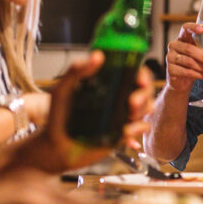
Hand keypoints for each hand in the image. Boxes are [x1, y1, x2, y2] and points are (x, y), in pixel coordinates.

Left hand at [12, 52, 154, 172]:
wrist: (55, 147)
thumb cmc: (57, 117)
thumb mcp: (63, 90)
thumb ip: (76, 70)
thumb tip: (98, 56)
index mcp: (106, 83)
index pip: (132, 72)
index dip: (142, 74)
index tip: (139, 79)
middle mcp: (117, 97)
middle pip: (145, 89)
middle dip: (144, 94)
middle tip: (132, 102)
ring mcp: (122, 114)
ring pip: (147, 107)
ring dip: (144, 109)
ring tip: (129, 115)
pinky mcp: (124, 133)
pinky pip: (142, 127)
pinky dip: (138, 128)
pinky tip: (125, 131)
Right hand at [165, 23, 202, 91]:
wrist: (183, 82)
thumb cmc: (196, 63)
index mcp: (183, 38)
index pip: (185, 28)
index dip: (193, 27)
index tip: (202, 29)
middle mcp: (174, 45)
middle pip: (189, 49)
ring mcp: (170, 56)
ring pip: (188, 61)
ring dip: (201, 67)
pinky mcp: (170, 69)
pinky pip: (185, 71)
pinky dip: (196, 74)